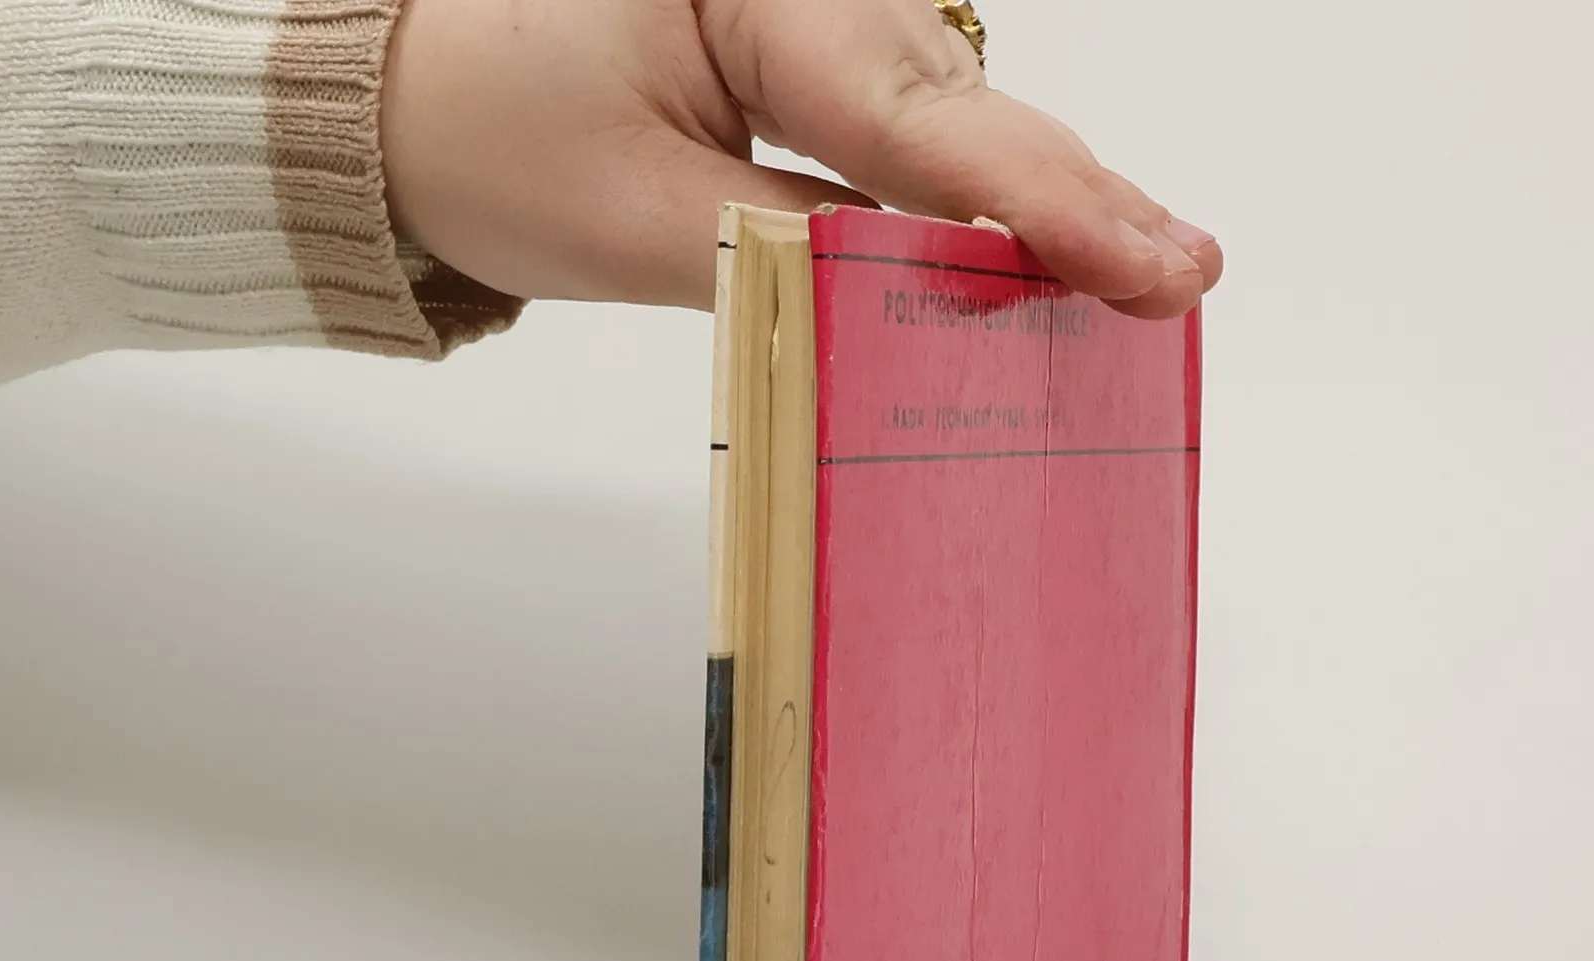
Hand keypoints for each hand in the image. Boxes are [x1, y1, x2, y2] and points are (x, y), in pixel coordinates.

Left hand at [380, 0, 1221, 318]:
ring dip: (1044, 205)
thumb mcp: (643, 221)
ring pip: (958, 119)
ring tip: (1147, 271)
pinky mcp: (813, 56)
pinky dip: (981, 199)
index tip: (1144, 263)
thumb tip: (937, 299)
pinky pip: (919, 130)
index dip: (1038, 205)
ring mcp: (816, 14)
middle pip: (965, 108)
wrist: (409, 102)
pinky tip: (1052, 252)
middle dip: (1074, 200)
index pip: (917, 118)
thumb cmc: (492, 136)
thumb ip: (802, 258)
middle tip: (1185, 275)